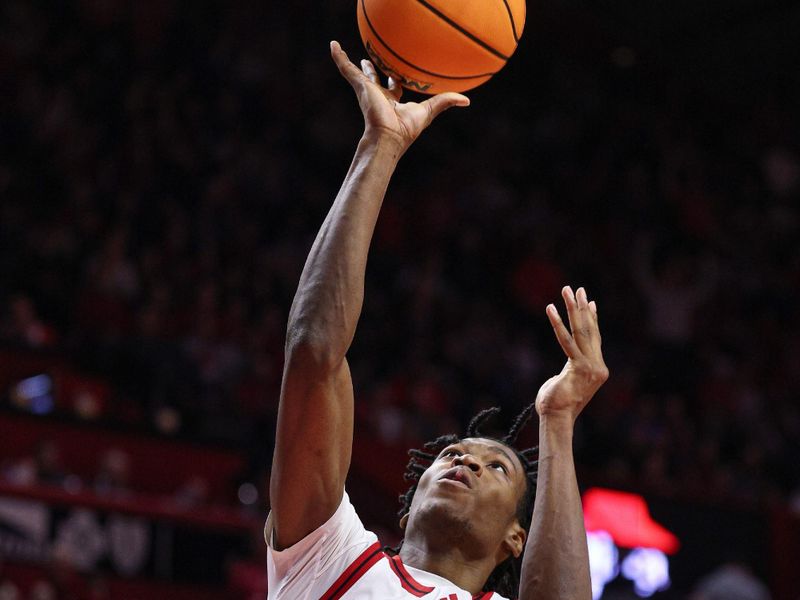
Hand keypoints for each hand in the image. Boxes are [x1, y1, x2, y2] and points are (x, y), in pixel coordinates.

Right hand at [330, 41, 469, 151]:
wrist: (387, 136)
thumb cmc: (407, 129)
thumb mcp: (429, 111)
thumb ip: (445, 102)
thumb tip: (467, 100)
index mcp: (393, 102)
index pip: (394, 88)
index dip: (396, 81)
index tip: (397, 75)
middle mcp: (379, 96)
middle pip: (375, 80)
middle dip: (373, 70)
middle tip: (370, 61)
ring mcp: (368, 91)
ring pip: (357, 73)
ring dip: (350, 62)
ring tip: (341, 50)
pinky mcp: (360, 87)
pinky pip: (346, 69)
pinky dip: (339, 58)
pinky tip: (333, 45)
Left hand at [536, 286, 608, 421]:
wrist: (558, 419)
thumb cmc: (557, 404)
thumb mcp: (567, 381)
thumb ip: (571, 369)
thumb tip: (569, 367)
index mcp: (596, 368)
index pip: (595, 338)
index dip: (592, 318)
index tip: (590, 301)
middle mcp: (597, 366)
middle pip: (589, 330)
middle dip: (582, 307)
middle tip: (577, 288)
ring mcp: (590, 367)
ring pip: (581, 331)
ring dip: (573, 308)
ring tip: (567, 290)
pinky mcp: (578, 367)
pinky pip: (566, 341)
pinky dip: (558, 324)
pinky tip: (551, 309)